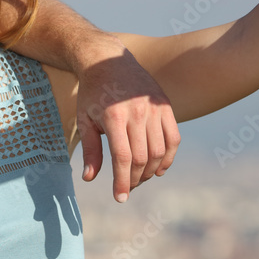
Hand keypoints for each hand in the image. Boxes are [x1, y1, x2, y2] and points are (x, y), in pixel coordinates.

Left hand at [76, 38, 180, 201]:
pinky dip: (169, 157)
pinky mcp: (165, 106)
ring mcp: (154, 108)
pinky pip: (173, 138)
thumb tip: (90, 178)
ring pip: (160, 152)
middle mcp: (137, 113)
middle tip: (127, 187)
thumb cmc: (92, 93)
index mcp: (114, 117)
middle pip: (143, 158)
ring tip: (140, 178)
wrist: (108, 60)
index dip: (122, 182)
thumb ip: (90, 149)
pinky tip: (159, 168)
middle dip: (135, 180)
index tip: (120, 198)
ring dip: (151, 171)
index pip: (123, 158)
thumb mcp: (84, 119)